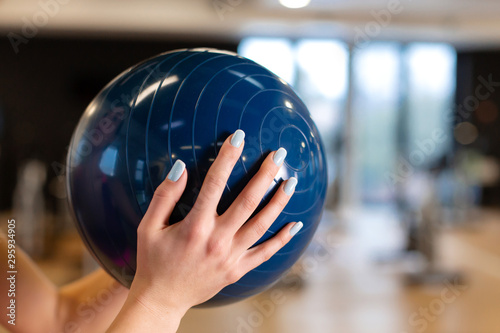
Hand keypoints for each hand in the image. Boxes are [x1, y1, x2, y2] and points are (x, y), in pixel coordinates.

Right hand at [108, 129, 300, 331]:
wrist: (162, 299)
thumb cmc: (154, 261)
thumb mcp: (148, 227)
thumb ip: (164, 196)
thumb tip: (181, 167)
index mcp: (195, 226)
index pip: (215, 182)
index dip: (228, 156)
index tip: (239, 137)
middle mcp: (217, 240)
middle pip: (248, 200)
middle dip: (265, 174)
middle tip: (279, 154)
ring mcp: (231, 256)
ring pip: (262, 224)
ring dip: (278, 201)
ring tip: (292, 181)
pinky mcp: (238, 269)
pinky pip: (265, 253)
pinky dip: (282, 239)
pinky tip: (295, 225)